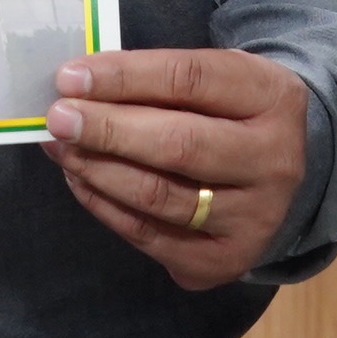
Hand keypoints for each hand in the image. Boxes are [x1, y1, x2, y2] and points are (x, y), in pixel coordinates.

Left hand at [41, 49, 310, 289]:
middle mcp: (275, 161)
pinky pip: (150, 235)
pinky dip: (106, 206)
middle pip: (179, 144)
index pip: (190, 81)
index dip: (125, 77)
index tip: (70, 77)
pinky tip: (80, 180)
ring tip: (61, 148)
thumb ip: (158, 80)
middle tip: (58, 118)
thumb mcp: (216, 80)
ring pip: (160, 196)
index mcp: (274, 98)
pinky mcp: (226, 260)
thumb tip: (78, 86)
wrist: (277, 174)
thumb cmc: (230, 112)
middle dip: (108, 129)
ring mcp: (255, 218)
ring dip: (98, 170)